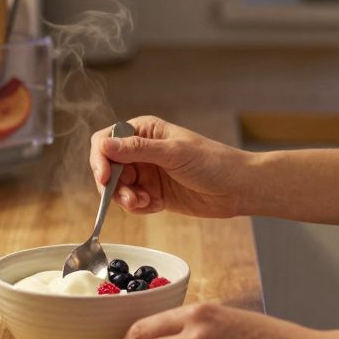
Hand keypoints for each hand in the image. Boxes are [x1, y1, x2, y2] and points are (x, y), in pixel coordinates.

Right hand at [89, 116, 251, 217]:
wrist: (237, 188)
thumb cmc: (213, 162)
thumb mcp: (173, 153)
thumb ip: (137, 150)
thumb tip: (105, 145)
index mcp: (144, 131)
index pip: (106, 141)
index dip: (101, 159)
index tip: (106, 177)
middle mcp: (142, 150)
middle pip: (109, 168)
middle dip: (114, 185)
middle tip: (129, 198)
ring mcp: (147, 172)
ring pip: (118, 188)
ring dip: (127, 199)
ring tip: (145, 203)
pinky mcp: (154, 193)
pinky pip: (133, 202)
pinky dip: (139, 207)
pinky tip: (157, 205)